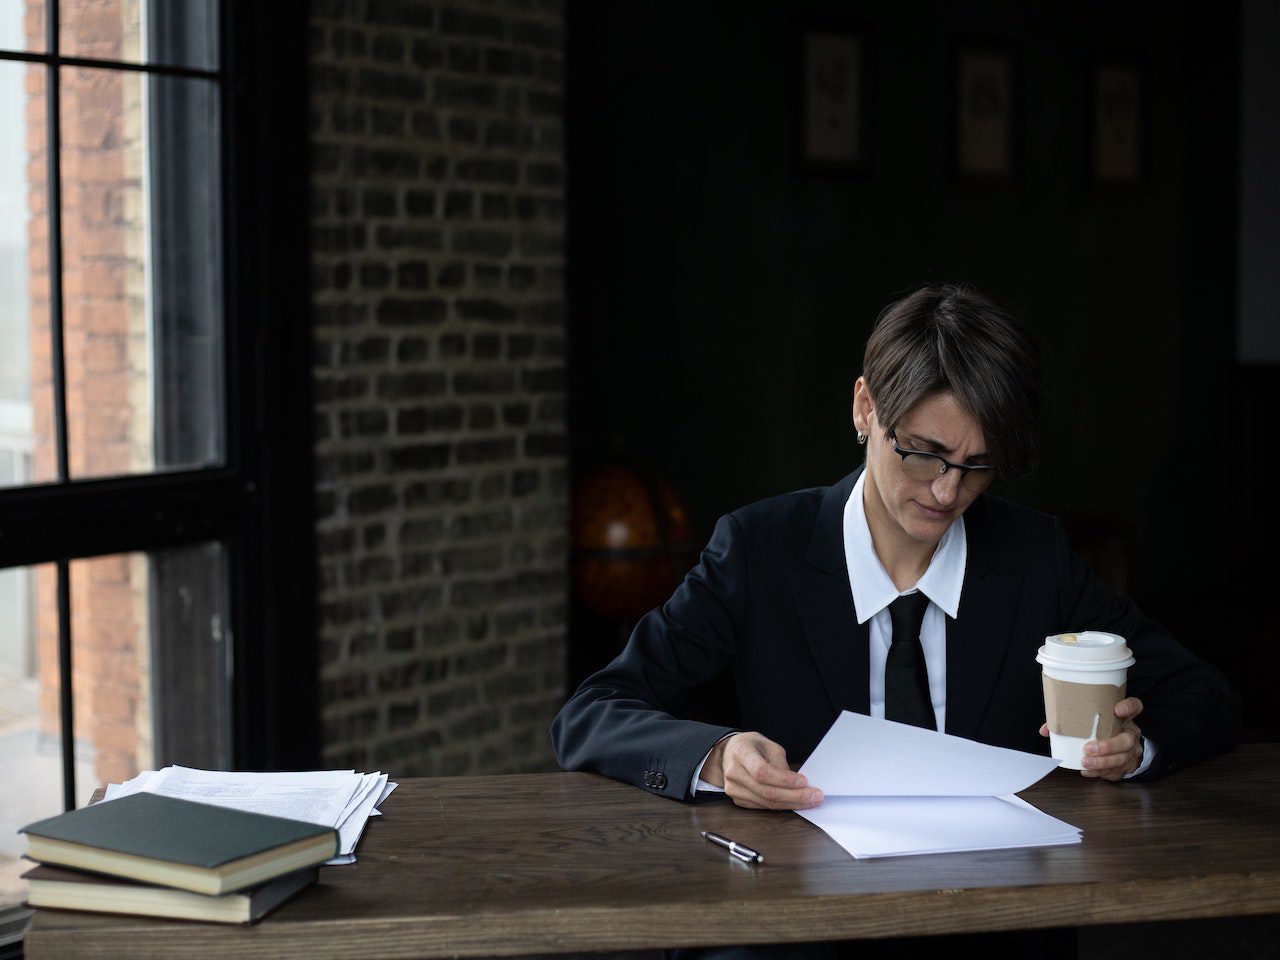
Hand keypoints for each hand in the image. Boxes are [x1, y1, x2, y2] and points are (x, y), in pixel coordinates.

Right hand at [701, 732, 822, 809]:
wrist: (728, 753)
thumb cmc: (751, 746)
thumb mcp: (768, 745)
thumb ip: (781, 763)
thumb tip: (798, 783)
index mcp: (741, 753)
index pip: (763, 771)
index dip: (784, 779)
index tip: (804, 781)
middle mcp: (734, 772)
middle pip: (766, 791)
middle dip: (794, 796)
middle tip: (815, 796)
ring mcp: (733, 789)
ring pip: (766, 803)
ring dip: (791, 804)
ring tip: (810, 801)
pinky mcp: (738, 800)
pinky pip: (762, 807)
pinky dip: (781, 806)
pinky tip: (794, 803)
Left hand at [1039, 696, 1144, 780]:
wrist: (1120, 747)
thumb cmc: (1101, 729)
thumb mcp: (1092, 721)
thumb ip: (1070, 721)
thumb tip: (1046, 730)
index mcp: (1125, 717)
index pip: (1135, 706)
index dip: (1128, 707)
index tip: (1117, 709)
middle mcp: (1132, 733)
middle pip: (1127, 740)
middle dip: (1107, 746)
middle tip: (1088, 749)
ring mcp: (1132, 751)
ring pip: (1122, 759)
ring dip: (1102, 763)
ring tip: (1085, 763)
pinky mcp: (1128, 766)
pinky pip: (1117, 771)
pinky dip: (1101, 773)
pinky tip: (1088, 772)